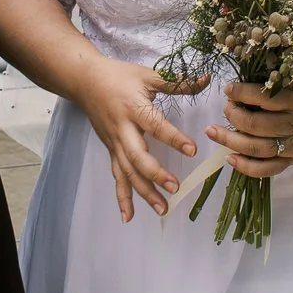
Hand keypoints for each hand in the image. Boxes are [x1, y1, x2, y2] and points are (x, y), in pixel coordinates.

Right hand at [69, 56, 208, 221]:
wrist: (84, 81)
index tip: (192, 150)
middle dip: (155, 174)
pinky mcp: (111, 151)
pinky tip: (129, 217)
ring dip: (144, 193)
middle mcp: (122, 129)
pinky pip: (117, 177)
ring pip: (128, 172)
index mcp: (134, 108)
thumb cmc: (119, 76)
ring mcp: (115, 143)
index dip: (173, 138)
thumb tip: (208, 79)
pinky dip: (122, 198)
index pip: (155, 125)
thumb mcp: (149, 75)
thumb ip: (178, 82)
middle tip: (175, 187)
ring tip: (163, 209)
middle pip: (137, 156)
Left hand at [210, 80, 292, 179]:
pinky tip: (230, 158)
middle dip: (233, 116)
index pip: (264, 97)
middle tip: (225, 109)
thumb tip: (239, 87)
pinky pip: (267, 169)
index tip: (228, 89)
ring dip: (231, 141)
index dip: (241, 93)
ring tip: (213, 132)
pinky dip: (246, 166)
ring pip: (257, 148)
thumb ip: (275, 87)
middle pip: (256, 125)